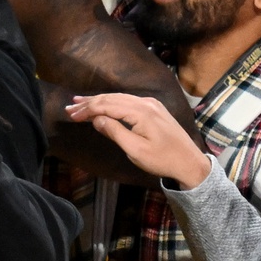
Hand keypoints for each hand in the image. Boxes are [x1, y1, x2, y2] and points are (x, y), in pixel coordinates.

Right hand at [64, 91, 213, 188]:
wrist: (190, 163)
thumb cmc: (162, 159)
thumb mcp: (135, 150)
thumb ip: (114, 132)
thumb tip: (96, 119)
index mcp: (141, 112)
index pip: (108, 105)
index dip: (88, 109)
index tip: (71, 115)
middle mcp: (146, 103)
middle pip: (112, 98)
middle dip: (90, 103)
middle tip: (70, 107)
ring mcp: (151, 104)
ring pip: (119, 98)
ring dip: (99, 101)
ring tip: (80, 103)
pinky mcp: (154, 109)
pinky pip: (128, 101)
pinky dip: (112, 102)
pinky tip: (104, 104)